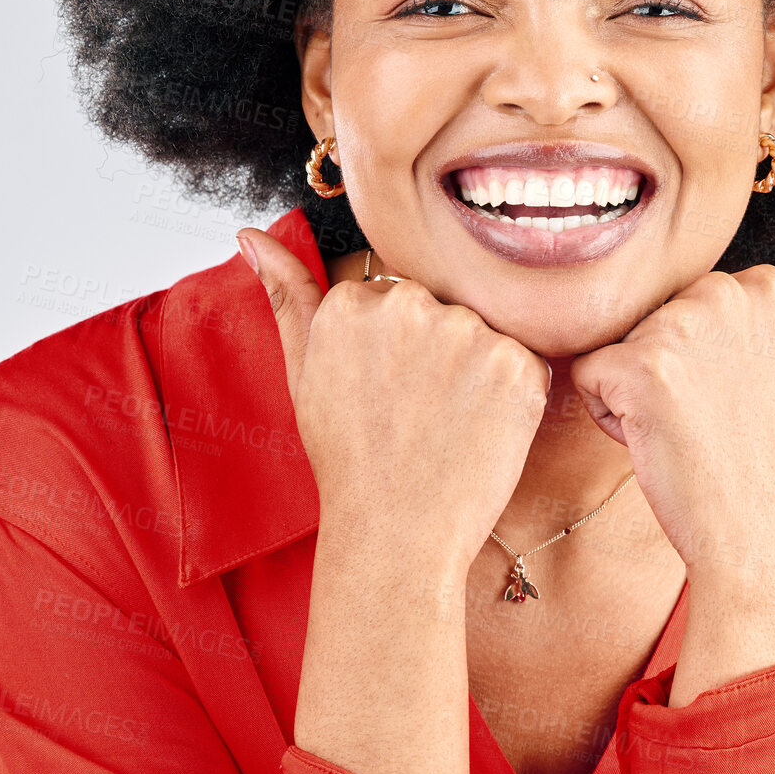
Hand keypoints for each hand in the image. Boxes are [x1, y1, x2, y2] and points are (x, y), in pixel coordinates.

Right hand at [235, 229, 551, 578]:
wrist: (396, 537)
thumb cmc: (349, 458)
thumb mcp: (303, 373)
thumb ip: (287, 295)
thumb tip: (251, 236)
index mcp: (354, 302)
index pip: (396, 302)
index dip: (398, 352)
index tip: (387, 393)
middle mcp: (411, 305)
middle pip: (441, 310)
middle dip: (438, 354)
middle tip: (419, 414)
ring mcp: (469, 333)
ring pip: (484, 333)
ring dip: (476, 372)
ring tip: (448, 424)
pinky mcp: (518, 365)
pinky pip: (523, 362)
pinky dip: (512, 396)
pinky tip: (481, 430)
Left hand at [570, 230, 774, 597]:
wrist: (756, 537)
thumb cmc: (770, 451)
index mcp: (762, 286)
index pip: (687, 303)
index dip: (700, 355)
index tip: (734, 393)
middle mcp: (721, 294)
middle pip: (648, 318)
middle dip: (663, 367)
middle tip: (707, 416)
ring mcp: (679, 328)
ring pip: (616, 345)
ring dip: (635, 391)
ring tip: (685, 429)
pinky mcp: (636, 366)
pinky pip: (590, 376)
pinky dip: (609, 416)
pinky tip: (656, 442)